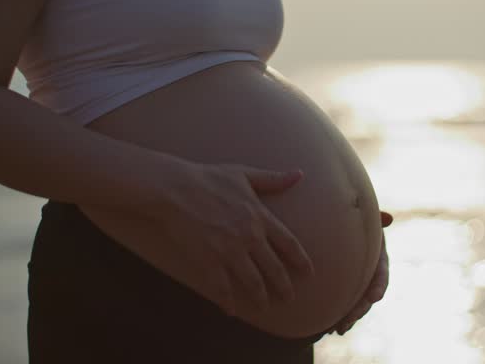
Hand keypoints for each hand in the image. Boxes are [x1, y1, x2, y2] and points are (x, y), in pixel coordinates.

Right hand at [96, 162, 315, 317]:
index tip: (309, 273)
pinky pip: (222, 288)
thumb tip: (299, 174)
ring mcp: (229, 251)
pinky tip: (231, 311)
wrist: (175, 189)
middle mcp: (249, 237)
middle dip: (284, 286)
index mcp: (260, 216)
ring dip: (260, 297)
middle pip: (274, 268)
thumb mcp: (244, 174)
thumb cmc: (208, 178)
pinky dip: (227, 301)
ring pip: (252, 282)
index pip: (289, 243)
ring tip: (265, 307)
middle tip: (289, 298)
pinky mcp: (209, 261)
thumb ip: (273, 179)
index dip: (301, 260)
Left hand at [328, 210, 391, 334]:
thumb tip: (388, 218)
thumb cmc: (350, 216)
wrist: (334, 223)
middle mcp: (370, 272)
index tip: (374, 297)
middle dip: (360, 310)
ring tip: (337, 330)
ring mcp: (358, 281)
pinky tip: (329, 328)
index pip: (382, 273)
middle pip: (368, 295)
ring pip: (357, 304)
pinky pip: (344, 304)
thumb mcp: (361, 217)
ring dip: (349, 318)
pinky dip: (339, 316)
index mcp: (378, 256)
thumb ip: (372, 219)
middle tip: (349, 321)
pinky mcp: (345, 287)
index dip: (379, 286)